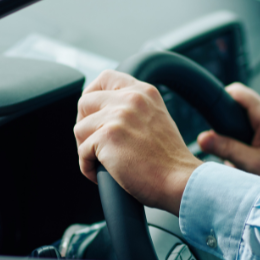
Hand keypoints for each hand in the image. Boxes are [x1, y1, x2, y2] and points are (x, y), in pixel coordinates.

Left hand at [74, 70, 200, 214]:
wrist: (180, 180)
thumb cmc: (169, 160)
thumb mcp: (156, 119)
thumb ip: (133, 109)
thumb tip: (103, 113)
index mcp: (143, 92)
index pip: (105, 78)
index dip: (92, 95)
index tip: (91, 114)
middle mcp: (130, 98)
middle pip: (85, 102)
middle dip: (84, 126)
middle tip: (95, 145)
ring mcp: (118, 116)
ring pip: (80, 129)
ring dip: (86, 149)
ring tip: (102, 163)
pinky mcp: (107, 137)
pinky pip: (82, 152)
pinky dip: (88, 167)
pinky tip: (102, 174)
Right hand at [197, 84, 259, 194]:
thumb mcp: (255, 164)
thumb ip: (227, 149)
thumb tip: (203, 138)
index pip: (236, 91)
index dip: (219, 99)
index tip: (207, 116)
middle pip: (237, 108)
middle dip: (224, 126)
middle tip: (219, 145)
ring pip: (242, 125)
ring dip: (234, 141)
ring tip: (236, 160)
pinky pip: (250, 137)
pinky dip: (244, 149)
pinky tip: (246, 166)